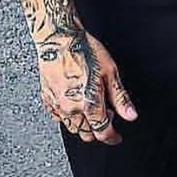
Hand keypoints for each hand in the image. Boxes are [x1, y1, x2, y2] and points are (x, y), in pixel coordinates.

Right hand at [37, 28, 136, 144]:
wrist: (59, 38)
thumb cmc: (85, 50)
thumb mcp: (111, 72)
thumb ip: (120, 98)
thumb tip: (130, 115)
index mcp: (89, 103)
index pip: (102, 132)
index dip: (112, 137)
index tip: (117, 137)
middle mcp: (71, 108)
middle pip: (86, 134)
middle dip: (99, 130)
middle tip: (107, 114)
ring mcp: (56, 105)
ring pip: (72, 128)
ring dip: (84, 124)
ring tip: (92, 106)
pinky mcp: (46, 98)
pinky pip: (57, 117)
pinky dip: (67, 116)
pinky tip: (75, 104)